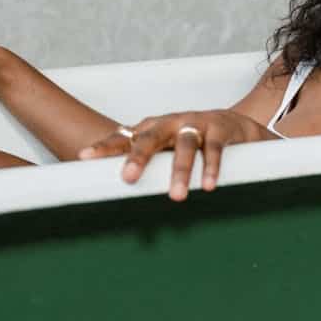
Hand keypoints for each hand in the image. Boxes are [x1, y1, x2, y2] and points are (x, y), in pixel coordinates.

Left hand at [77, 110, 276, 201]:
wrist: (236, 126)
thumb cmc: (193, 140)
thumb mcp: (166, 148)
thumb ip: (146, 165)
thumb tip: (114, 198)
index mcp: (153, 128)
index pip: (125, 136)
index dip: (105, 147)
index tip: (84, 157)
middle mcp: (171, 123)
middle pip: (151, 138)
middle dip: (139, 157)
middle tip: (129, 178)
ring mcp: (196, 123)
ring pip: (185, 145)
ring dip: (181, 171)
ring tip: (177, 197)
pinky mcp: (220, 129)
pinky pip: (214, 149)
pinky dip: (212, 167)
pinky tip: (208, 185)